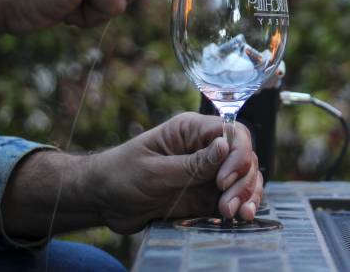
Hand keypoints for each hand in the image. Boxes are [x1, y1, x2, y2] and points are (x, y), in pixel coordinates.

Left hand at [87, 112, 262, 233]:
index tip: (223, 181)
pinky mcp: (207, 195)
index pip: (232, 133)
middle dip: (243, 181)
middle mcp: (205, 148)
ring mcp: (209, 172)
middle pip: (244, 156)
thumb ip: (192, 164)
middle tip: (226, 206)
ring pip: (245, 177)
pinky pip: (234, 197)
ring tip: (236, 215)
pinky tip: (240, 218)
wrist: (102, 202)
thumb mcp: (154, 171)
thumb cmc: (120, 175)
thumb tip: (226, 146)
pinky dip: (242, 205)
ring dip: (247, 195)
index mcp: (192, 130)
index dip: (237, 155)